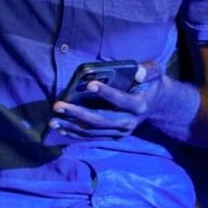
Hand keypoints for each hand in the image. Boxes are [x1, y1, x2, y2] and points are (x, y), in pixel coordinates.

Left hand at [48, 62, 162, 138]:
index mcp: (139, 105)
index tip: (90, 85)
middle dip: (77, 113)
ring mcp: (120, 132)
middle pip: (101, 120)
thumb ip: (148, 71)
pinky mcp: (113, 136)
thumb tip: (138, 73)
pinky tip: (60, 129)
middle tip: (58, 106)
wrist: (155, 104)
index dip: (107, 93)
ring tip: (52, 120)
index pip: (121, 100)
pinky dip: (75, 133)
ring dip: (70, 126)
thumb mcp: (154, 73)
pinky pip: (91, 137)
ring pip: (92, 131)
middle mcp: (129, 122)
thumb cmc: (149, 83)